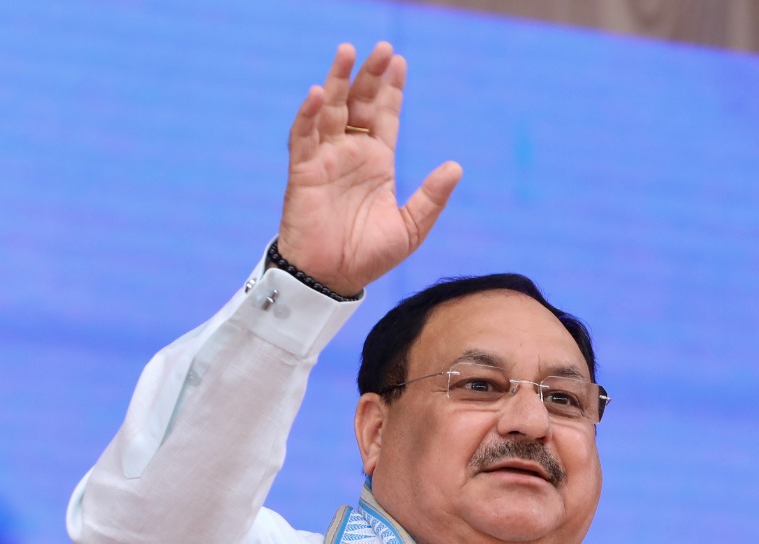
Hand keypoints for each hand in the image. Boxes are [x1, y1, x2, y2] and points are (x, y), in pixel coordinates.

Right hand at [276, 43, 461, 295]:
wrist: (333, 280)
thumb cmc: (368, 256)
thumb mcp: (411, 227)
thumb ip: (431, 197)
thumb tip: (456, 166)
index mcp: (377, 163)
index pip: (385, 116)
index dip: (391, 90)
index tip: (400, 62)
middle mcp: (351, 155)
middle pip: (360, 104)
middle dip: (370, 77)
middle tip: (382, 48)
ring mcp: (325, 160)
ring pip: (331, 111)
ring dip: (338, 81)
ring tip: (349, 51)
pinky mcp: (303, 173)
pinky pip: (303, 137)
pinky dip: (309, 115)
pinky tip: (317, 94)